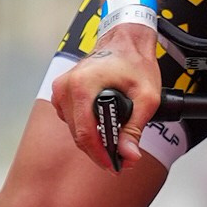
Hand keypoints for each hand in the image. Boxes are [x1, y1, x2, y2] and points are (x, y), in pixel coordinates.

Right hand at [50, 23, 160, 169]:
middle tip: (122, 161)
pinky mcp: (61, 93)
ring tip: (115, 145)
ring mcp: (60, 90)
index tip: (116, 167)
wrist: (124, 40)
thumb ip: (135, 129)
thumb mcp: (146, 97)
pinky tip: (104, 129)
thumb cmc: (135, 62)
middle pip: (79, 134)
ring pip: (75, 129)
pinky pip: (72, 120)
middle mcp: (65, 87)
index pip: (85, 134)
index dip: (100, 155)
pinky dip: (87, 128)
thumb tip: (129, 156)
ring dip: (94, 141)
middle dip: (100, 151)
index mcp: (82, 86)